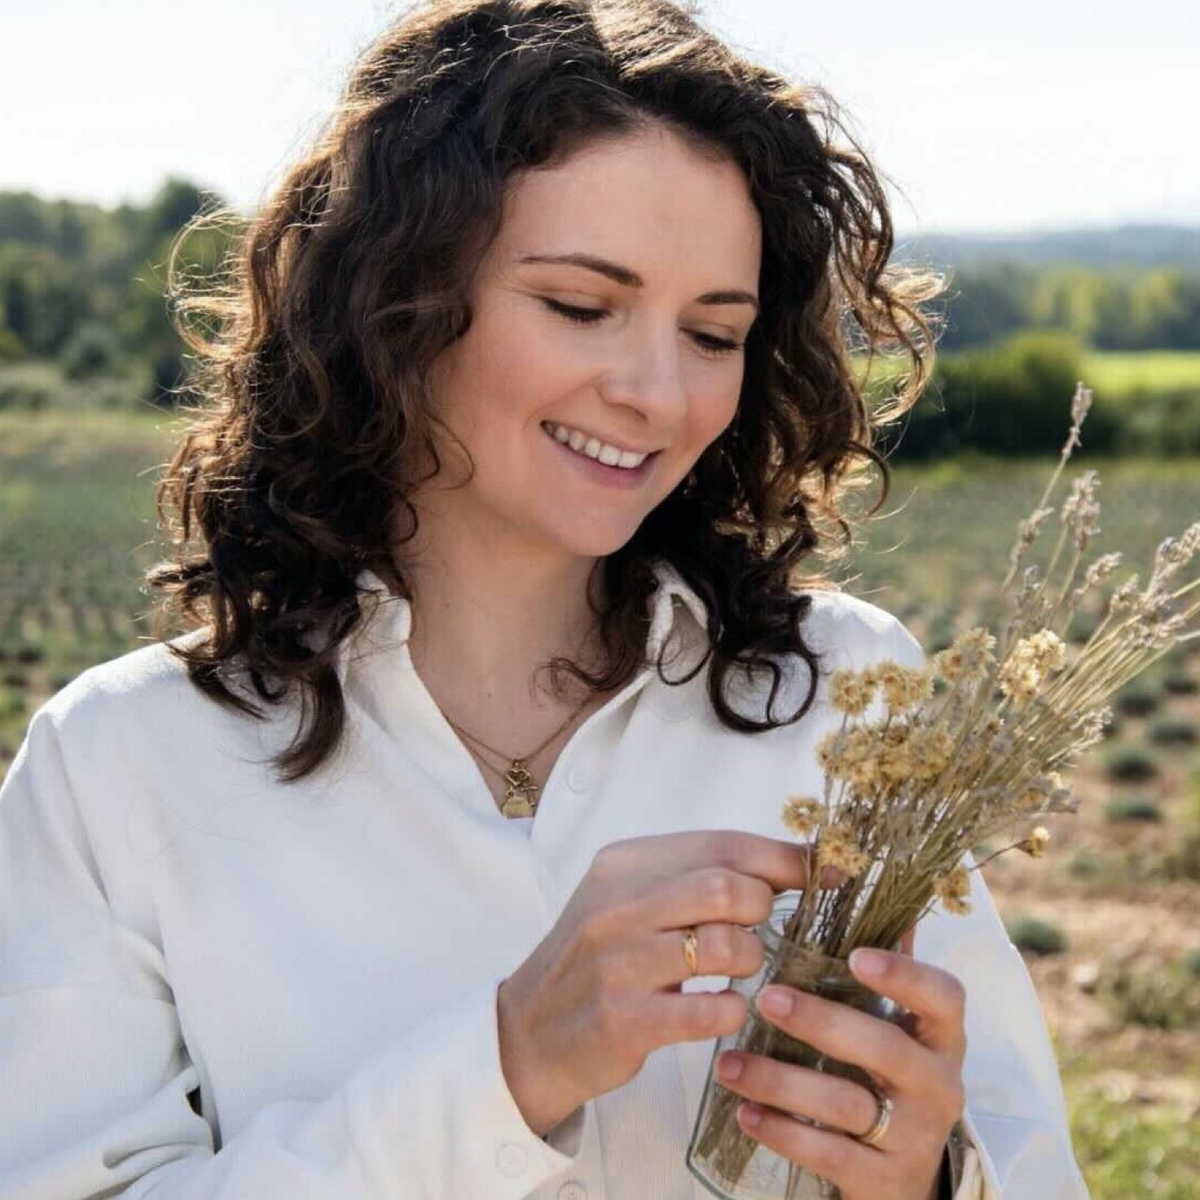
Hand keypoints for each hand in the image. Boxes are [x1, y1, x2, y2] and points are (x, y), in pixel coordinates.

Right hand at [497, 831, 813, 1134]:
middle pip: (727, 887)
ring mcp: (618, 963)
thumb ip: (694, 877)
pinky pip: (710, 1008)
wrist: (530, 1030)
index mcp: (624, 864)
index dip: (785, 858)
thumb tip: (793, 862)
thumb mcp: (631, 900)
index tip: (827, 872)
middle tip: (762, 928)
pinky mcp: (625, 1020)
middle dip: (763, 909)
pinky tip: (722, 1008)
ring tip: (741, 968)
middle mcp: (617, 905)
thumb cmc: (599, 959)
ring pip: (724, 945)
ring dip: (751, 960)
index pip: (723, 844)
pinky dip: (733, 1008)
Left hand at [714, 948, 965, 1199]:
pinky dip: (782, 1131)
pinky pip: (829, 1155)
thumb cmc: (885, 1074)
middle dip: (821, 1021)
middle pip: (885, 1048)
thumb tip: (848, 876)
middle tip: (764, 998)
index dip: (905, 974)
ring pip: (847, 1103)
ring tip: (728, 1062)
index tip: (855, 955)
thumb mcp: (891, 1023)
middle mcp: (938, 1084)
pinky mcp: (884, 1182)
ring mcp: (914, 1136)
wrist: (900, 1176)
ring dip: (780, 1080)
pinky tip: (744, 1111)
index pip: (944, 996)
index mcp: (941, 1035)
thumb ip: (877, 962)